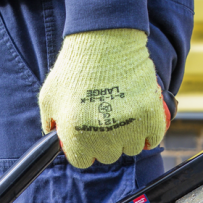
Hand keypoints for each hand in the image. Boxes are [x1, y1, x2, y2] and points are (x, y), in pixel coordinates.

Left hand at [39, 29, 170, 168]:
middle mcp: (101, 136)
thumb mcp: (48, 96)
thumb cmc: (74, 67)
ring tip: (123, 117)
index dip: (84, 150)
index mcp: (74, 135)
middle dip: (106, 143)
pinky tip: (142, 122)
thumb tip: (54, 138)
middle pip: (108, 156)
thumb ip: (49, 123)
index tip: (88, 139)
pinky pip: (153, 139)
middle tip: (106, 122)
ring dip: (128, 138)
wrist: (103, 41)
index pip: (82, 161)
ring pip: (131, 149)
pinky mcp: (149, 116)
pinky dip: (150, 134)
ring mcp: (127, 128)